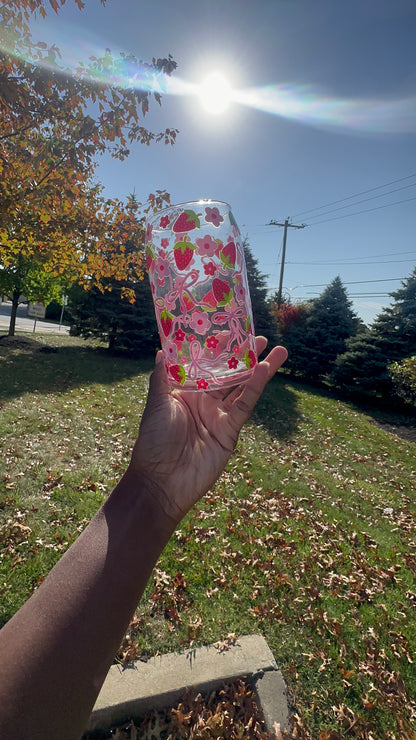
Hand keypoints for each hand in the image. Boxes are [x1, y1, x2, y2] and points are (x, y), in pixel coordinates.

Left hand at [129, 337, 286, 523]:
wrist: (161, 482)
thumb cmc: (153, 442)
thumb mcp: (156, 405)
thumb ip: (161, 378)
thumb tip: (162, 350)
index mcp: (183, 392)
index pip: (203, 365)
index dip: (217, 349)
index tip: (230, 330)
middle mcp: (203, 401)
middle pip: (228, 374)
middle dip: (244, 356)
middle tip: (260, 337)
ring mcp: (218, 416)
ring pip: (242, 387)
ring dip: (260, 369)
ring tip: (278, 351)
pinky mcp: (229, 432)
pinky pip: (243, 406)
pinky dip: (254, 388)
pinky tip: (264, 371)